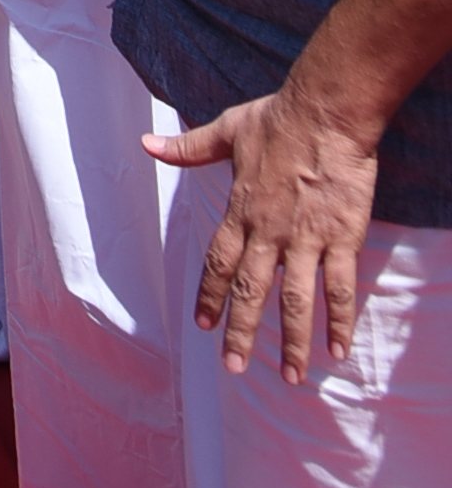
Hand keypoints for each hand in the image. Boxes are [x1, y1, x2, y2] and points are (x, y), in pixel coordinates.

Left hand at [149, 77, 385, 379]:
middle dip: (241, 331)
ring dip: (291, 341)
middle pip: (250, 290)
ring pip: (295, 300)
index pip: (218, 262)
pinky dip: (339, 321)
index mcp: (240, 210)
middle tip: (233, 366)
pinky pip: (339, 288)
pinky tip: (338, 350)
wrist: (325, 112)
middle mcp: (269, 232)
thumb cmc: (276, 119)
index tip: (202, 325)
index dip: (209, 295)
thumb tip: (146, 145)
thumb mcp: (227, 131)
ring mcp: (306, 239)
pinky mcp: (341, 238)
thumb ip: (188, 149)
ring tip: (287, 376)